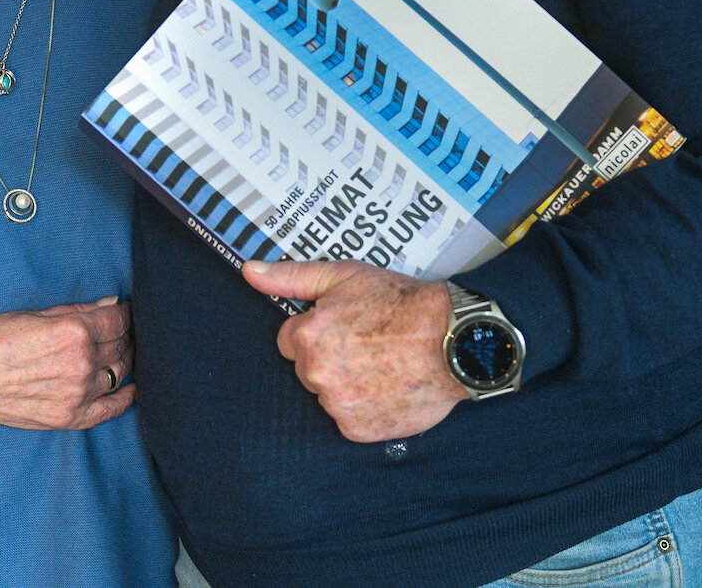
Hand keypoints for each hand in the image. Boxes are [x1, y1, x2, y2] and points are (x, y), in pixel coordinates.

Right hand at [0, 295, 134, 435]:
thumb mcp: (35, 314)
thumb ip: (78, 310)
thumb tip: (111, 304)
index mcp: (74, 332)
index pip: (118, 319)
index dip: (126, 312)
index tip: (126, 310)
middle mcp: (82, 364)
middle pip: (121, 345)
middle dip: (126, 333)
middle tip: (123, 328)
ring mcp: (78, 394)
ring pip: (118, 372)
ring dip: (125, 358)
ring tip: (123, 349)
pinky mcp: (70, 418)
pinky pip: (110, 409)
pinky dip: (125, 398)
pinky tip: (132, 388)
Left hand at [243, 260, 466, 442]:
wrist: (452, 339)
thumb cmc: (401, 304)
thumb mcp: (343, 276)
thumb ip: (290, 277)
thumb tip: (249, 271)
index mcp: (308, 337)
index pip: (290, 341)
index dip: (318, 331)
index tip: (345, 327)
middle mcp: (317, 375)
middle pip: (309, 370)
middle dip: (331, 358)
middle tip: (368, 343)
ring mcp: (338, 406)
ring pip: (329, 395)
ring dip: (348, 384)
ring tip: (383, 364)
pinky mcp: (359, 431)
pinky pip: (349, 419)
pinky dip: (365, 408)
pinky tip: (388, 387)